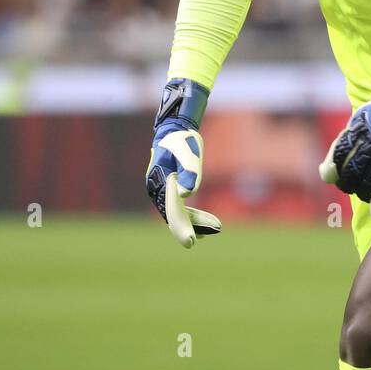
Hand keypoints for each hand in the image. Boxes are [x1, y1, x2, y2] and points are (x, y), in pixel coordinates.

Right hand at [145, 78, 220, 247]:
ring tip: (214, 228)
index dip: (182, 227)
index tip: (192, 241)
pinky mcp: (168, 188)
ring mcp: (161, 189)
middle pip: (173, 215)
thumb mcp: (190, 153)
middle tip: (203, 238)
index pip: (171, 211)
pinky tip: (206, 222)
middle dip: (190, 227)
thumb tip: (186, 194)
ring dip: (194, 222)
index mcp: (158, 181)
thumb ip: (189, 172)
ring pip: (176, 213)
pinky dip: (192, 215)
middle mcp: (156, 188)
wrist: (175, 129)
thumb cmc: (183, 139)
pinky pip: (179, 206)